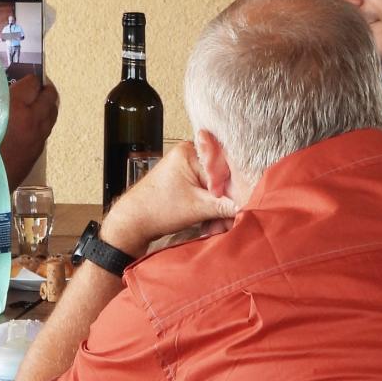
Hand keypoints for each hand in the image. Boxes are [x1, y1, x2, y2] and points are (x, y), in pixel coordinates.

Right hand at [1, 75, 58, 181]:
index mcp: (17, 107)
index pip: (33, 83)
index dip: (28, 78)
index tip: (23, 78)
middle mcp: (33, 120)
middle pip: (50, 97)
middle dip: (44, 88)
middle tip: (35, 86)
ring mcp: (38, 137)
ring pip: (52, 114)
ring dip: (47, 105)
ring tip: (36, 102)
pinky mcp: (37, 152)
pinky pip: (46, 129)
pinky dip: (43, 121)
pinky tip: (30, 124)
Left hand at [100, 142, 236, 256]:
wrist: (133, 222)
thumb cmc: (156, 209)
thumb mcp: (197, 207)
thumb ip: (225, 205)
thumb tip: (248, 206)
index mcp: (190, 152)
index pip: (225, 166)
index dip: (236, 187)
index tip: (244, 203)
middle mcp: (189, 156)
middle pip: (221, 178)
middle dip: (227, 202)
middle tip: (232, 220)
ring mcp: (187, 169)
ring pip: (215, 189)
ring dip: (220, 209)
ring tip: (218, 227)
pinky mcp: (187, 183)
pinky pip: (207, 194)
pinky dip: (211, 209)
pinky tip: (212, 224)